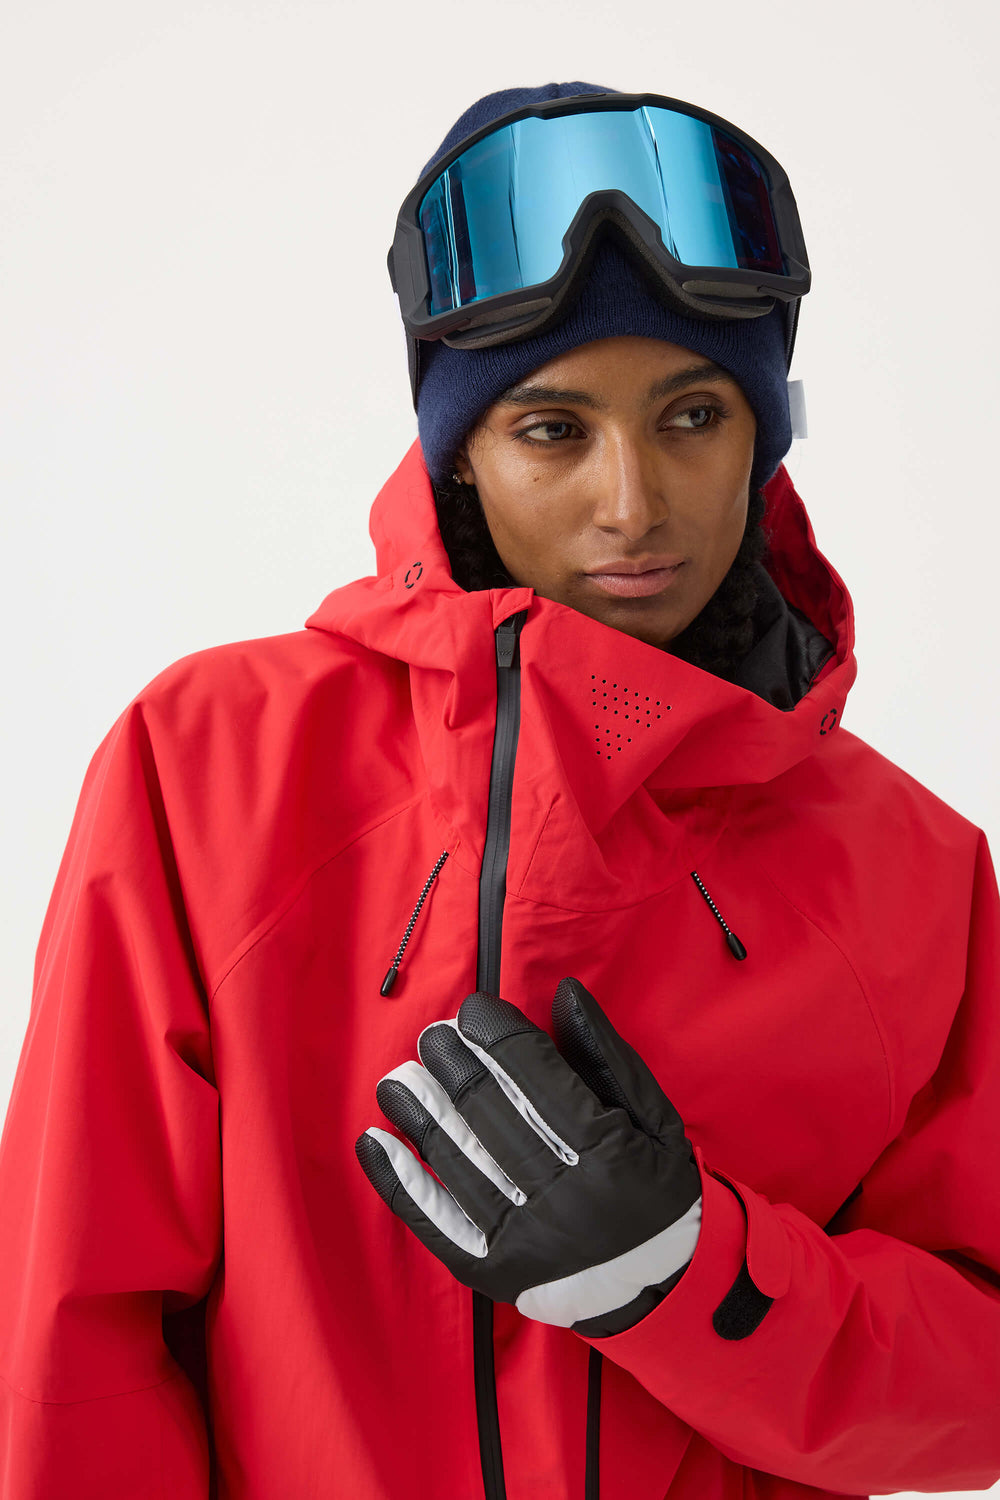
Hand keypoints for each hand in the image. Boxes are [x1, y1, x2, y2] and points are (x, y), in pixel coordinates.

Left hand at [355, 977, 701, 1335]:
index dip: (502, 1039)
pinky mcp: (493, 1273)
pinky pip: (436, 1222)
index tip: (475, 1009)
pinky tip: (374, 1142)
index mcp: (611, 1159)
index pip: (541, 1082)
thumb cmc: (657, 1191)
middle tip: (432, 1036)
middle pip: (493, 1118)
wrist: (660, 1291)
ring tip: (395, 1080)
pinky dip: (400, 1181)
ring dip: (420, 1114)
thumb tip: (564, 994)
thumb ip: (608, 1057)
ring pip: (459, 1163)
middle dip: (456, 1068)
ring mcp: (524, 1243)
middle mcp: (564, 1203)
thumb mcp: (655, 1120)